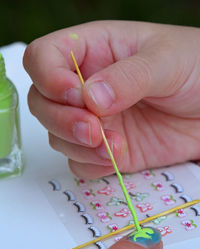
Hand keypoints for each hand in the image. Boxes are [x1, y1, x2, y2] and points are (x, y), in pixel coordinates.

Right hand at [23, 21, 199, 178]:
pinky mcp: (105, 148)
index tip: (77, 96)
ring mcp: (94, 120)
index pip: (43, 58)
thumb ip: (128, 77)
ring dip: (77, 146)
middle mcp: (86, 86)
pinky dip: (91, 165)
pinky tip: (115, 157)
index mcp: (94, 50)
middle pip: (41, 102)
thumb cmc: (196, 68)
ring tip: (114, 146)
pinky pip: (79, 162)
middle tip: (93, 130)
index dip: (48, 78)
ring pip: (57, 136)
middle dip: (61, 120)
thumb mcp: (166, 61)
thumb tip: (91, 99)